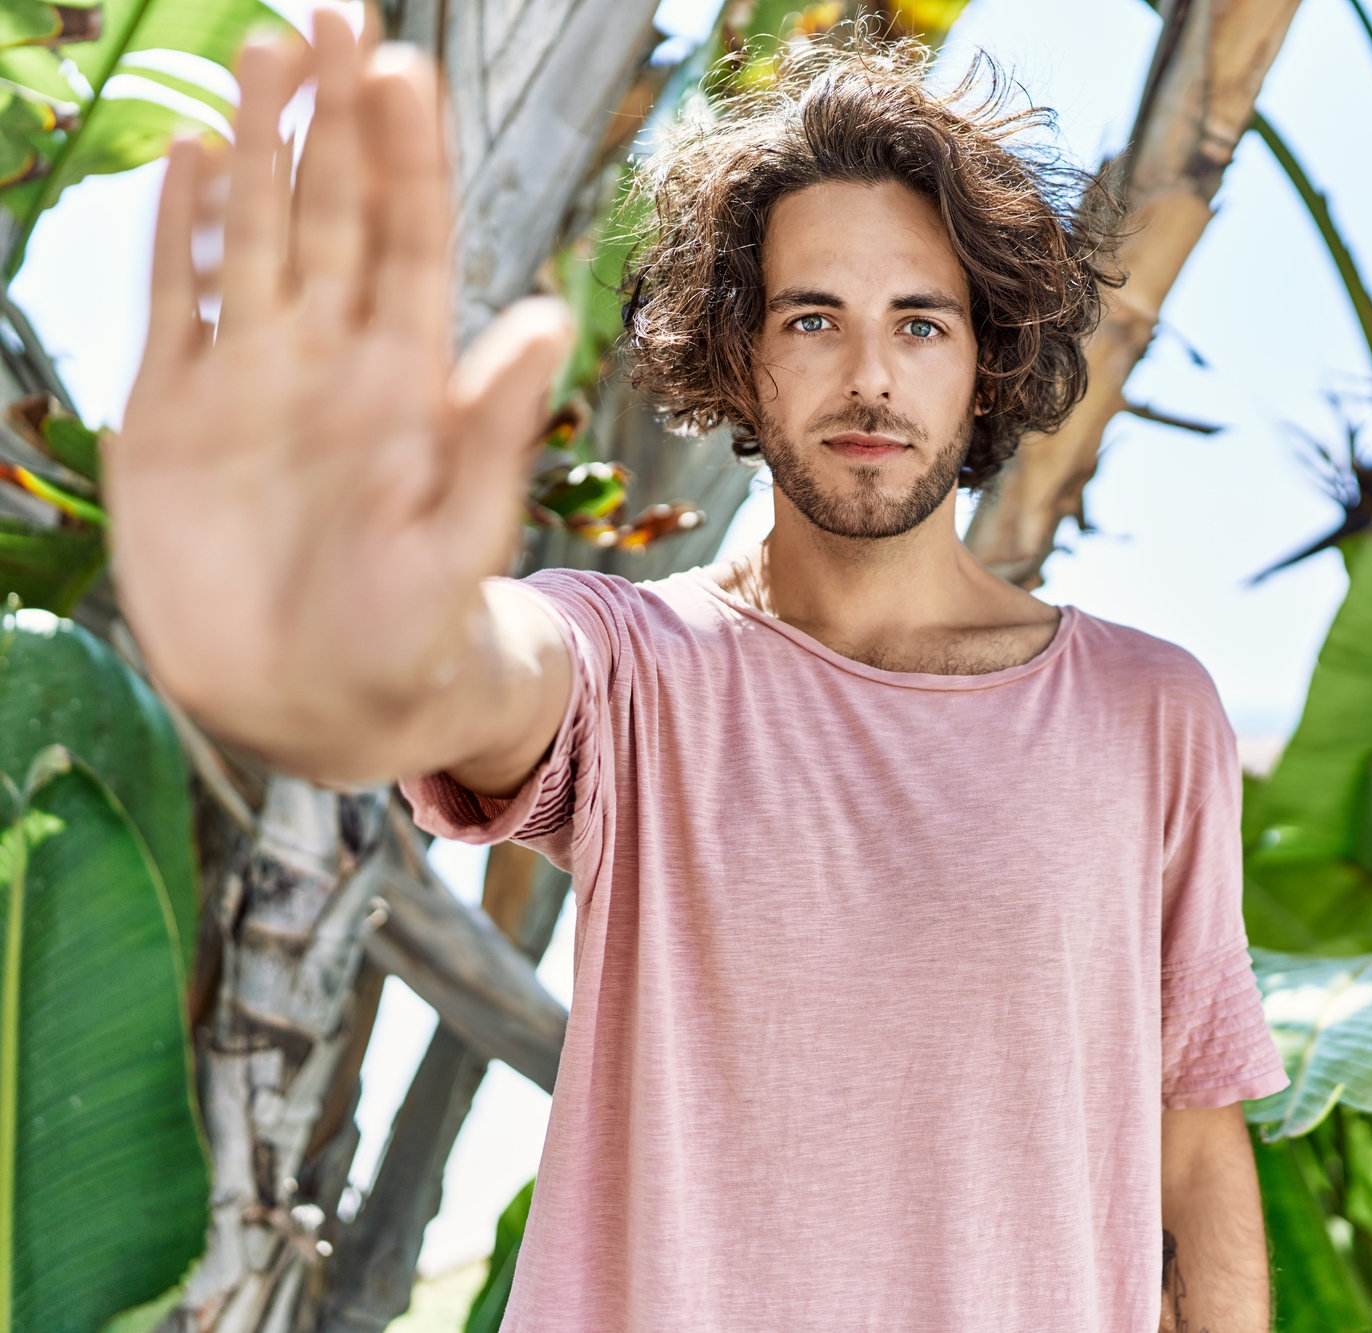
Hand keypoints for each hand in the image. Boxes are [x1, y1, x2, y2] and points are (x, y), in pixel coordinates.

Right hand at [107, 11, 572, 779]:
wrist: (323, 703)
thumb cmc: (413, 627)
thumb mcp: (460, 527)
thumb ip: (493, 427)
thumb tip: (546, 319)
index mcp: (407, 379)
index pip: (408, 240)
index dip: (405, 157)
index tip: (403, 70)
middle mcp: (330, 360)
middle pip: (331, 213)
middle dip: (332, 117)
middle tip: (331, 14)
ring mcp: (251, 381)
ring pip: (255, 237)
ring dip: (258, 148)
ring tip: (264, 51)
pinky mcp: (175, 418)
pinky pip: (177, 306)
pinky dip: (181, 235)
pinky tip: (192, 161)